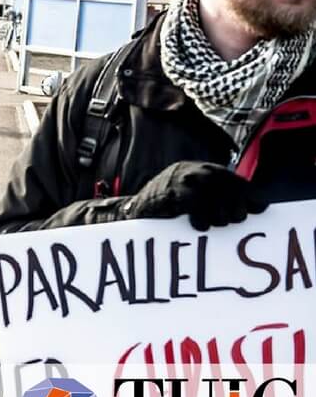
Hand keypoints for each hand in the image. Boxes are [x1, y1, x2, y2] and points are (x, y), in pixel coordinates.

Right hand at [121, 161, 267, 230]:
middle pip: (230, 187)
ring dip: (220, 214)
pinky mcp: (170, 191)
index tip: (257, 212)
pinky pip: (196, 202)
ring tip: (214, 224)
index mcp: (206, 170)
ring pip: (216, 193)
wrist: (135, 212)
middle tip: (229, 221)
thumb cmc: (170, 211)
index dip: (249, 197)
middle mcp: (196, 171)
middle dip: (236, 207)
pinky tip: (199, 225)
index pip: (237, 181)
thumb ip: (226, 199)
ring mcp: (182, 179)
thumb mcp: (200, 200)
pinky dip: (202, 217)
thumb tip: (261, 206)